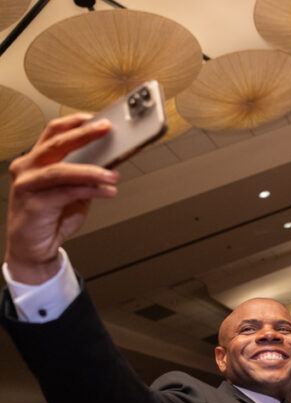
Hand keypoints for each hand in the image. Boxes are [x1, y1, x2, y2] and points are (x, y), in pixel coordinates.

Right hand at [4, 114, 118, 283]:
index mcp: (36, 160)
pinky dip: (90, 191)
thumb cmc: (52, 217)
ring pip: (62, 169)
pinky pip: (66, 192)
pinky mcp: (34, 203)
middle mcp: (28, 168)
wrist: (35, 247)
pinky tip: (107, 192)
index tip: (97, 118)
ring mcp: (28, 184)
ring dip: (92, 171)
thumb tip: (112, 162)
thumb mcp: (74, 192)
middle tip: (106, 129)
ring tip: (113, 175)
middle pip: (56, 143)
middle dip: (84, 134)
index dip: (74, 122)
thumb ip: (86, 176)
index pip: (53, 132)